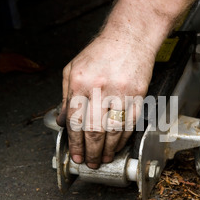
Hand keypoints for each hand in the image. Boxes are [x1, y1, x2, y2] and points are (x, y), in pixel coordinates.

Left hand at [57, 34, 155, 168]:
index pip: (75, 120)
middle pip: (94, 130)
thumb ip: (65, 96)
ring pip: (113, 131)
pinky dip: (123, 139)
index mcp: (80, 82)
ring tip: (103, 158)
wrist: (130, 37)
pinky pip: (130, 123)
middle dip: (90, 151)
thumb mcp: (73, 69)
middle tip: (89, 162)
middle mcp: (100, 88)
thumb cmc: (101, 52)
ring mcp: (121, 92)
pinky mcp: (138, 95)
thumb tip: (61, 121)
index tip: (76, 154)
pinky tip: (117, 146)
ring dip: (108, 149)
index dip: (74, 143)